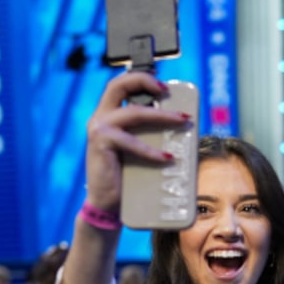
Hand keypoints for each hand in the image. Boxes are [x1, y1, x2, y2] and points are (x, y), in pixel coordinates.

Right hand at [84, 71, 192, 214]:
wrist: (107, 204)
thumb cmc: (127, 178)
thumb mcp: (139, 151)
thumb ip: (150, 136)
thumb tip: (184, 127)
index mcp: (108, 115)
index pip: (120, 85)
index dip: (140, 78)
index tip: (163, 85)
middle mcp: (101, 117)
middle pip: (118, 85)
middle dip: (144, 82)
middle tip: (168, 91)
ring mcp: (99, 129)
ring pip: (132, 113)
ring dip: (161, 116)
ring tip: (183, 120)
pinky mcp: (101, 145)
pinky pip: (131, 142)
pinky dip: (151, 151)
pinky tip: (167, 158)